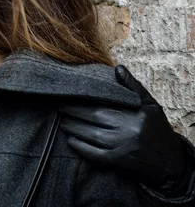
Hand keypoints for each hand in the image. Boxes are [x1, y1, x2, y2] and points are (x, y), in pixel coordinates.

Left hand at [60, 65, 186, 191]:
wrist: (171, 163)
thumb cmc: (158, 130)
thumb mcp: (150, 105)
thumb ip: (133, 87)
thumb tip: (117, 68)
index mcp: (135, 113)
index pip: (103, 103)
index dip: (83, 99)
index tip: (70, 94)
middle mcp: (129, 130)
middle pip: (94, 117)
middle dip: (73, 112)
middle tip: (59, 106)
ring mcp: (123, 147)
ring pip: (91, 135)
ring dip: (73, 128)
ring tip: (61, 121)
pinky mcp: (119, 162)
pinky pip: (94, 154)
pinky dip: (80, 147)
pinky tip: (71, 140)